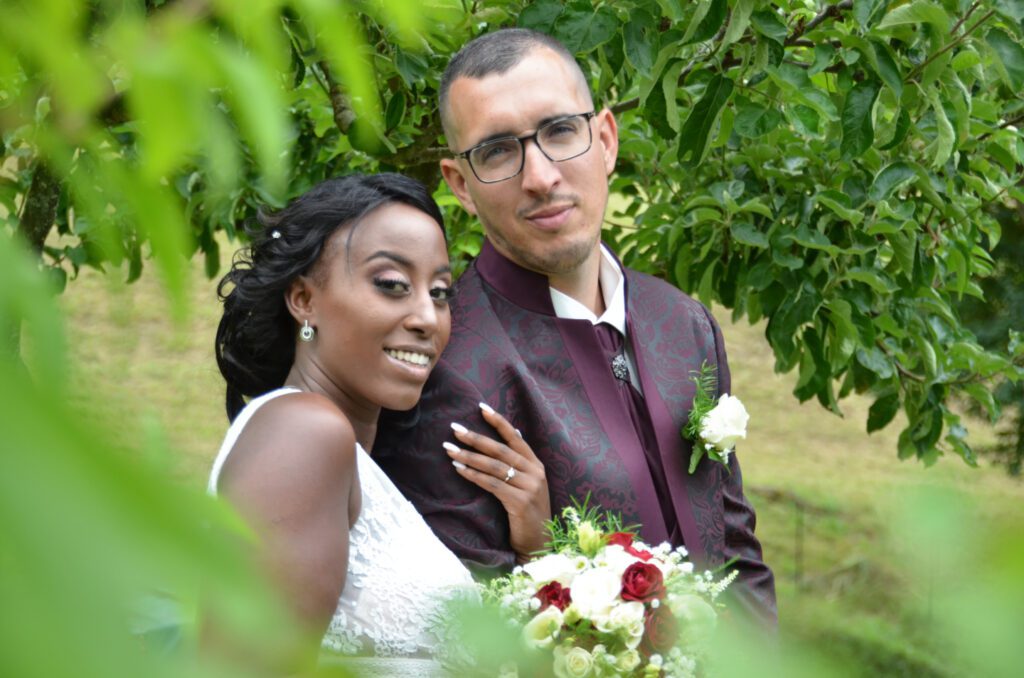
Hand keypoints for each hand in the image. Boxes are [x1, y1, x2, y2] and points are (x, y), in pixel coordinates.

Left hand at [446, 403, 549, 562]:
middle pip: (501, 449)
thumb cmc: (529, 515)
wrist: (540, 545)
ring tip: (449, 449)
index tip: (480, 407)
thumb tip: (514, 435)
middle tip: (455, 429)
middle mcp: (535, 472)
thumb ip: (522, 464)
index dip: (498, 422)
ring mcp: (529, 487)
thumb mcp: (530, 486)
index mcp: (537, 465)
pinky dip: (474, 475)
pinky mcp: (520, 502)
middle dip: (476, 438)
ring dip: (469, 456)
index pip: (515, 437)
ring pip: (494, 466)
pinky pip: (492, 484)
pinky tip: (459, 469)